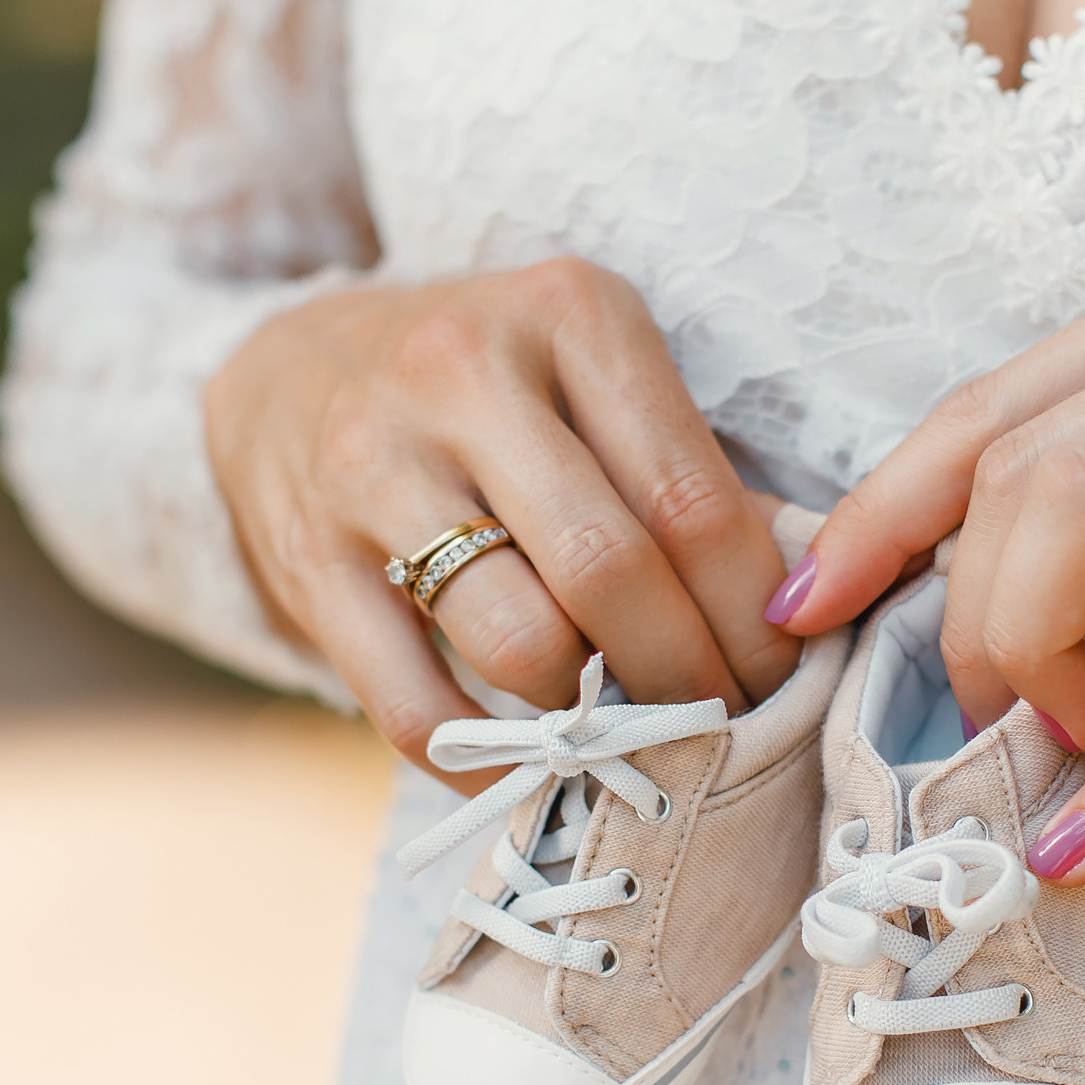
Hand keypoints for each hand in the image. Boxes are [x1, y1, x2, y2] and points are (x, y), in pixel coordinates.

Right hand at [206, 257, 799, 790]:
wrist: (284, 371)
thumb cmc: (488, 385)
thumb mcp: (592, 373)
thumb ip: (689, 469)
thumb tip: (800, 599)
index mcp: (567, 315)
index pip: (690, 497)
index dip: (751, 613)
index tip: (785, 675)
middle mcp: (463, 375)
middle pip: (609, 571)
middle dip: (686, 673)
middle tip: (724, 723)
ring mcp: (374, 467)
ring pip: (518, 641)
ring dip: (591, 715)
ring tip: (629, 729)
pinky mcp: (310, 560)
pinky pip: (411, 704)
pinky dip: (485, 761)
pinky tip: (531, 769)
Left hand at [772, 257, 1084, 881]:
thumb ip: (1072, 517)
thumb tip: (896, 592)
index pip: (990, 406)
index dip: (876, 516)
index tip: (805, 612)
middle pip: (1018, 462)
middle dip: (972, 609)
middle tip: (1013, 707)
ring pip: (1078, 515)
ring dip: (1034, 656)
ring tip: (1066, 735)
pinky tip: (1078, 844)